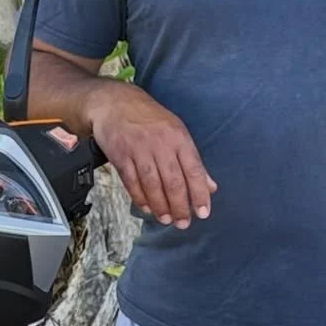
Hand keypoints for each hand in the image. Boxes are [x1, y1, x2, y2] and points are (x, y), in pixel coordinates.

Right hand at [88, 82, 216, 228]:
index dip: (200, 194)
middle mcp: (161, 144)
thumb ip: (193, 162)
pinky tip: (147, 208)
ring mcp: (139, 150)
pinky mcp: (121, 155)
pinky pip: (132, 182)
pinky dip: (140, 198)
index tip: (204, 212)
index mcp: (179, 139)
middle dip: (180, 206)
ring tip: (167, 219)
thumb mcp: (178, 133)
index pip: (194, 170)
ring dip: (160, 206)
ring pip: (152, 185)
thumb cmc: (150, 119)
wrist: (115, 103)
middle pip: (173, 182)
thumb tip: (210, 187)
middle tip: (183, 223)